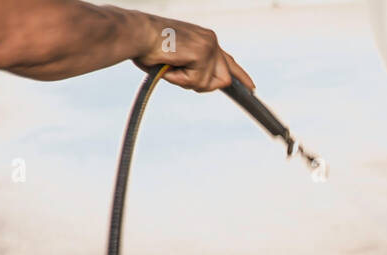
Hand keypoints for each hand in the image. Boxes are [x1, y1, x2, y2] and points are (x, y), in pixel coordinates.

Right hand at [134, 14, 253, 92]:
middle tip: (177, 71)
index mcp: (205, 39)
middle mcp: (211, 40)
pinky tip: (170, 62)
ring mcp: (209, 46)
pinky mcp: (203, 53)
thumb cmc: (146, 46)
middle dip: (201, 84)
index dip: (241, 76)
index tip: (252, 88)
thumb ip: (192, 69)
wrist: (134, 33)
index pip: (229, 61)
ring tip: (172, 63)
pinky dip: (181, 79)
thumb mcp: (175, 59)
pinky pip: (198, 81)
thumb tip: (202, 83)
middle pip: (223, 80)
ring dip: (189, 81)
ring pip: (211, 83)